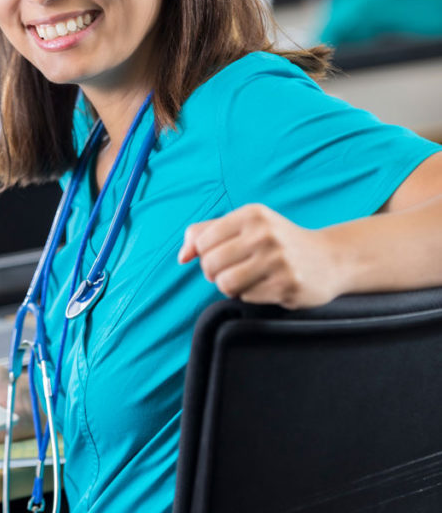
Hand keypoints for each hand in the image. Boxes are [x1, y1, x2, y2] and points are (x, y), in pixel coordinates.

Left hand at [178, 204, 340, 308]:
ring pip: (225, 284)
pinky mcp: (287, 285)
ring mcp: (278, 260)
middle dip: (215, 273)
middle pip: (210, 264)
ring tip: (246, 280)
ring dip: (230, 287)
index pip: (203, 242)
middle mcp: (265, 234)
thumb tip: (181, 256)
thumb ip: (206, 233)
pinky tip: (266, 286)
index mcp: (252, 215)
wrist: (330, 259)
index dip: (205, 254)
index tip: (221, 256)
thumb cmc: (278, 241)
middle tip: (233, 271)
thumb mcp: (245, 225)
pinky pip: (247, 298)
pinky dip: (250, 296)